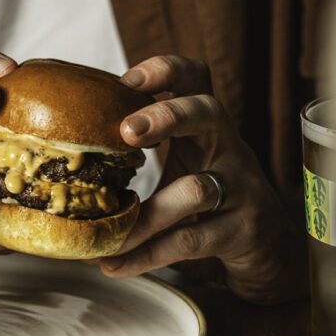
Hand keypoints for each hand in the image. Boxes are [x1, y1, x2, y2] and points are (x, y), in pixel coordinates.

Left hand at [100, 56, 305, 302]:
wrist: (270, 248)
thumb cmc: (215, 199)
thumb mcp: (186, 166)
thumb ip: (143, 158)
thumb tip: (66, 167)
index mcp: (208, 128)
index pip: (197, 80)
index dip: (167, 71)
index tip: (127, 80)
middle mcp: (229, 149)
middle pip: (209, 113)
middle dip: (167, 116)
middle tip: (126, 131)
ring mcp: (240, 189)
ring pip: (196, 189)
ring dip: (146, 215)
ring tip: (107, 235)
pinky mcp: (242, 231)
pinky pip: (191, 239)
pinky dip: (148, 255)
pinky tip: (115, 264)